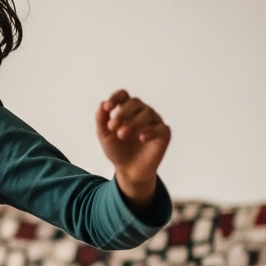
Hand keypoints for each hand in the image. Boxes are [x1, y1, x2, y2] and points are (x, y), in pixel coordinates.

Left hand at [95, 90, 170, 208]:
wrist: (128, 170)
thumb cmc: (117, 150)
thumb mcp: (105, 136)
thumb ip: (101, 120)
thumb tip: (101, 104)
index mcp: (127, 110)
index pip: (123, 95)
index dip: (115, 98)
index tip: (107, 108)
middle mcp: (142, 112)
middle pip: (135, 102)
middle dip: (123, 112)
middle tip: (112, 126)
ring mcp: (154, 122)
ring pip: (147, 113)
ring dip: (133, 122)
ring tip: (121, 134)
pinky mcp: (163, 134)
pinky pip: (159, 128)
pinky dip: (150, 131)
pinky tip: (141, 138)